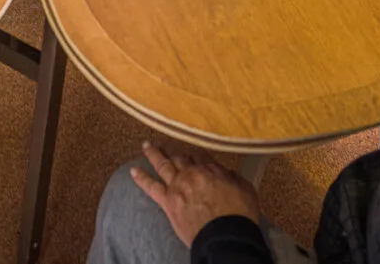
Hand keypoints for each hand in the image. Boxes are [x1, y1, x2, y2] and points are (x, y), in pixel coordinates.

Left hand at [129, 141, 260, 246]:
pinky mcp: (168, 202)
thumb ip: (234, 178)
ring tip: (146, 146)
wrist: (225, 235)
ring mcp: (178, 186)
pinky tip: (133, 171)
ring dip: (154, 154)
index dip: (197, 154)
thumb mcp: (246, 189)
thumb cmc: (239, 214)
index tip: (193, 152)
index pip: (201, 156)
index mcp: (212, 169)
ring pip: (163, 165)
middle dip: (174, 151)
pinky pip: (151, 187)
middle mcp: (193, 173)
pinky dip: (141, 178)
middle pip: (181, 157)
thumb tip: (228, 173)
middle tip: (167, 144)